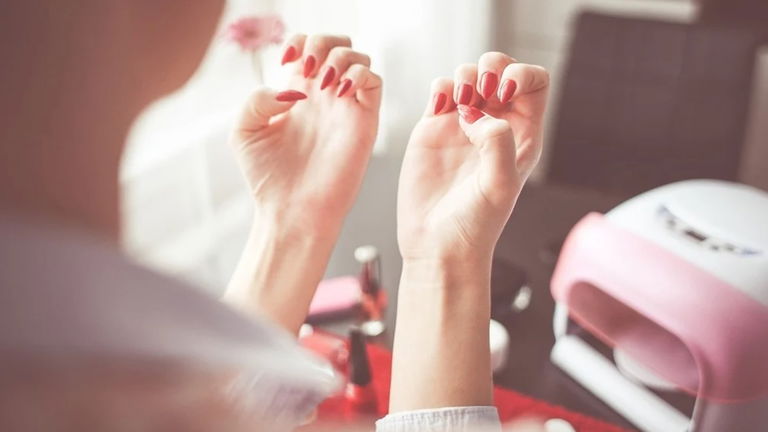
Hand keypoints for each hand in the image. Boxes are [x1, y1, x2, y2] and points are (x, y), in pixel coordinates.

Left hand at [224, 35, 379, 332]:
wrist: (292, 212)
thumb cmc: (268, 179)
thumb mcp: (245, 131)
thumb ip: (258, 99)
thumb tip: (294, 87)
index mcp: (297, 94)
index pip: (307, 46)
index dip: (300, 41)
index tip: (289, 61)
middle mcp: (324, 97)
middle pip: (337, 45)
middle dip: (324, 42)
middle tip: (310, 66)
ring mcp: (346, 108)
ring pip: (359, 58)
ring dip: (341, 58)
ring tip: (324, 83)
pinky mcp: (364, 122)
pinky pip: (375, 81)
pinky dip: (360, 75)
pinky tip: (339, 92)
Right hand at [398, 52, 548, 261]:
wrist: (437, 244)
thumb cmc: (475, 225)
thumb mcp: (500, 185)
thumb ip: (498, 142)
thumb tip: (475, 115)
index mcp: (522, 136)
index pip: (534, 84)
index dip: (522, 75)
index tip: (504, 91)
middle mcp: (494, 126)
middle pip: (501, 70)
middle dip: (491, 67)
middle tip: (480, 91)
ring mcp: (462, 126)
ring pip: (468, 75)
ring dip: (464, 76)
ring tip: (458, 105)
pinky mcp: (432, 129)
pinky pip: (439, 90)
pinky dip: (440, 87)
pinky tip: (440, 108)